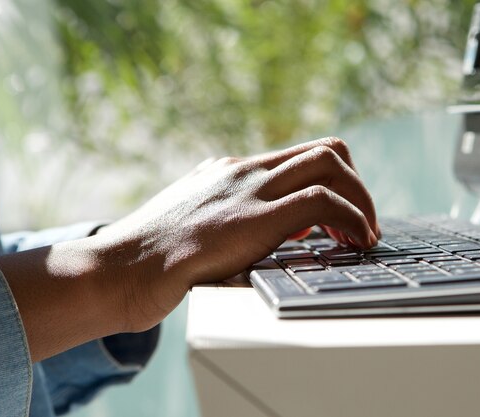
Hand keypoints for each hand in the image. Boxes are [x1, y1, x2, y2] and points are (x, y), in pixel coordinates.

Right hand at [95, 137, 379, 328]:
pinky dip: (353, 218)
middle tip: (361, 225)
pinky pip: (323, 201)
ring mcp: (246, 189)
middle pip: (325, 150)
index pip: (299, 156)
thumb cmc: (149, 261)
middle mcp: (241, 170)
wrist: (116, 272)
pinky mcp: (251, 218)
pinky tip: (354, 244)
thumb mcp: (191, 224)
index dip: (334, 182)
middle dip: (357, 186)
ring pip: (330, 163)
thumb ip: (225, 218)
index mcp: (228, 171)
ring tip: (364, 237)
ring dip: (362, 199)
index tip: (342, 218)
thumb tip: (257, 234)